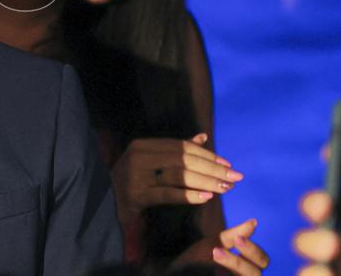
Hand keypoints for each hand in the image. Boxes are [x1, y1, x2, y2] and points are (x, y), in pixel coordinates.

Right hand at [110, 133, 241, 226]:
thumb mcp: (150, 162)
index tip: (227, 164)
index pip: (181, 147)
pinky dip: (188, 195)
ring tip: (225, 188)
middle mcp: (138, 156)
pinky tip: (206, 198)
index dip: (206, 155)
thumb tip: (203, 137)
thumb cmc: (133, 182)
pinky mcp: (136, 195)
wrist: (105, 203)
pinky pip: (167, 194)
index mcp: (143, 145)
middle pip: (183, 160)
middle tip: (234, 177)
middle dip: (212, 168)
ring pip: (178, 176)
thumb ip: (175, 150)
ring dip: (205, 182)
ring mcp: (136, 175)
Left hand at [172, 218, 268, 273]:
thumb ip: (234, 236)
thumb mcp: (214, 245)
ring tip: (212, 256)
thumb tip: (254, 222)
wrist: (175, 275)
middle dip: (239, 262)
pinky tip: (212, 272)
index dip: (253, 250)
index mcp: (247, 266)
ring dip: (231, 267)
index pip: (263, 260)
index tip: (238, 239)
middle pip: (256, 274)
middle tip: (216, 251)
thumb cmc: (196, 261)